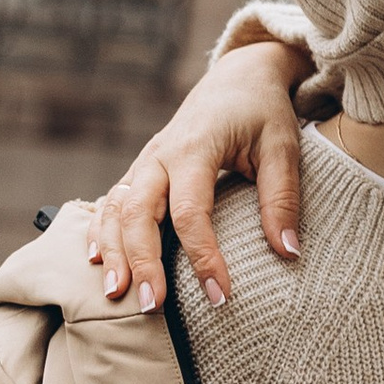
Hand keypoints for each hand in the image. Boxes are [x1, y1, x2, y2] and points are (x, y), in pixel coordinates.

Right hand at [88, 40, 305, 311]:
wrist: (237, 78)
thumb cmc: (263, 113)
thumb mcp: (283, 148)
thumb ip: (282, 199)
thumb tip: (289, 253)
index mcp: (196, 148)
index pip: (191, 211)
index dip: (203, 256)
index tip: (220, 297)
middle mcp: (160, 154)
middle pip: (138, 212)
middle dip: (140, 261)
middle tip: (149, 306)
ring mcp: (145, 161)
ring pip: (116, 208)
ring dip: (112, 251)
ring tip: (116, 293)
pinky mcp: (140, 170)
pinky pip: (111, 201)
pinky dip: (100, 229)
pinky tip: (95, 259)